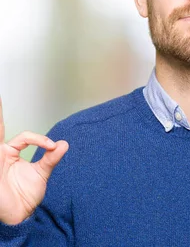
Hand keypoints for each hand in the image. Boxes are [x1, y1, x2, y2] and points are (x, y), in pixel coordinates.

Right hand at [0, 96, 68, 224]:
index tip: (52, 146)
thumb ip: (51, 158)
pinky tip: (3, 129)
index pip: (24, 137)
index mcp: (10, 153)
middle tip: (1, 94)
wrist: (20, 215)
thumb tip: (64, 143)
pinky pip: (8, 147)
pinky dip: (18, 142)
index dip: (40, 139)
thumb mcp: (42, 173)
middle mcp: (1, 154)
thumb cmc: (25, 196)